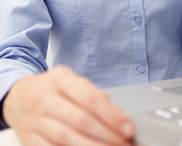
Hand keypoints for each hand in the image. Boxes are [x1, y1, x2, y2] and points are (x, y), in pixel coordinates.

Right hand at [3, 65, 134, 145]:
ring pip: (67, 137)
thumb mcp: (71, 82)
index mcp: (60, 78)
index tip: (128, 128)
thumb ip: (93, 95)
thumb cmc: (51, 89)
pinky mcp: (28, 138)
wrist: (18, 96)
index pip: (90, 97)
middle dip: (106, 135)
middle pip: (81, 119)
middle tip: (123, 143)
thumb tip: (118, 117)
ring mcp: (35, 118)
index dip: (112, 115)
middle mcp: (45, 96)